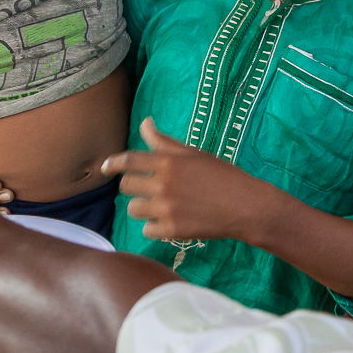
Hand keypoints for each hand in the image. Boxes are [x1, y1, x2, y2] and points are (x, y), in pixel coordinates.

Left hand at [103, 119, 267, 242]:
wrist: (246, 206)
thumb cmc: (223, 176)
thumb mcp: (194, 154)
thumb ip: (165, 142)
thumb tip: (145, 122)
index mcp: (169, 162)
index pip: (129, 160)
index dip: (113, 163)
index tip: (105, 167)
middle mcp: (164, 184)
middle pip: (126, 186)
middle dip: (133, 186)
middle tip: (148, 189)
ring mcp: (167, 209)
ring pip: (134, 209)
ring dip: (142, 207)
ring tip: (158, 206)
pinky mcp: (172, 230)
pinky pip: (147, 230)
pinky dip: (154, 227)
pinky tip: (168, 221)